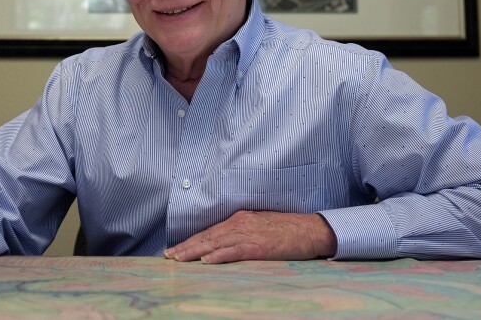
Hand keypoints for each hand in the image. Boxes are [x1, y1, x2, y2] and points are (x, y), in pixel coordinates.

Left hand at [164, 210, 337, 263]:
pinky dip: (219, 256)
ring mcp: (249, 234)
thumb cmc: (288, 230)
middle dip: (186, 247)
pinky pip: (235, 251)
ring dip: (195, 252)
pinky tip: (207, 261)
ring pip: (215, 244)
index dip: (191, 241)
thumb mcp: (260, 226)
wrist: (311, 230)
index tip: (175, 249)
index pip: (209, 231)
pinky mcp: (259, 246)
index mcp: (240, 219)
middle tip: (169, 256)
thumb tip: (224, 243)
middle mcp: (240, 224)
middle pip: (207, 237)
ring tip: (179, 259)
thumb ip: (242, 232)